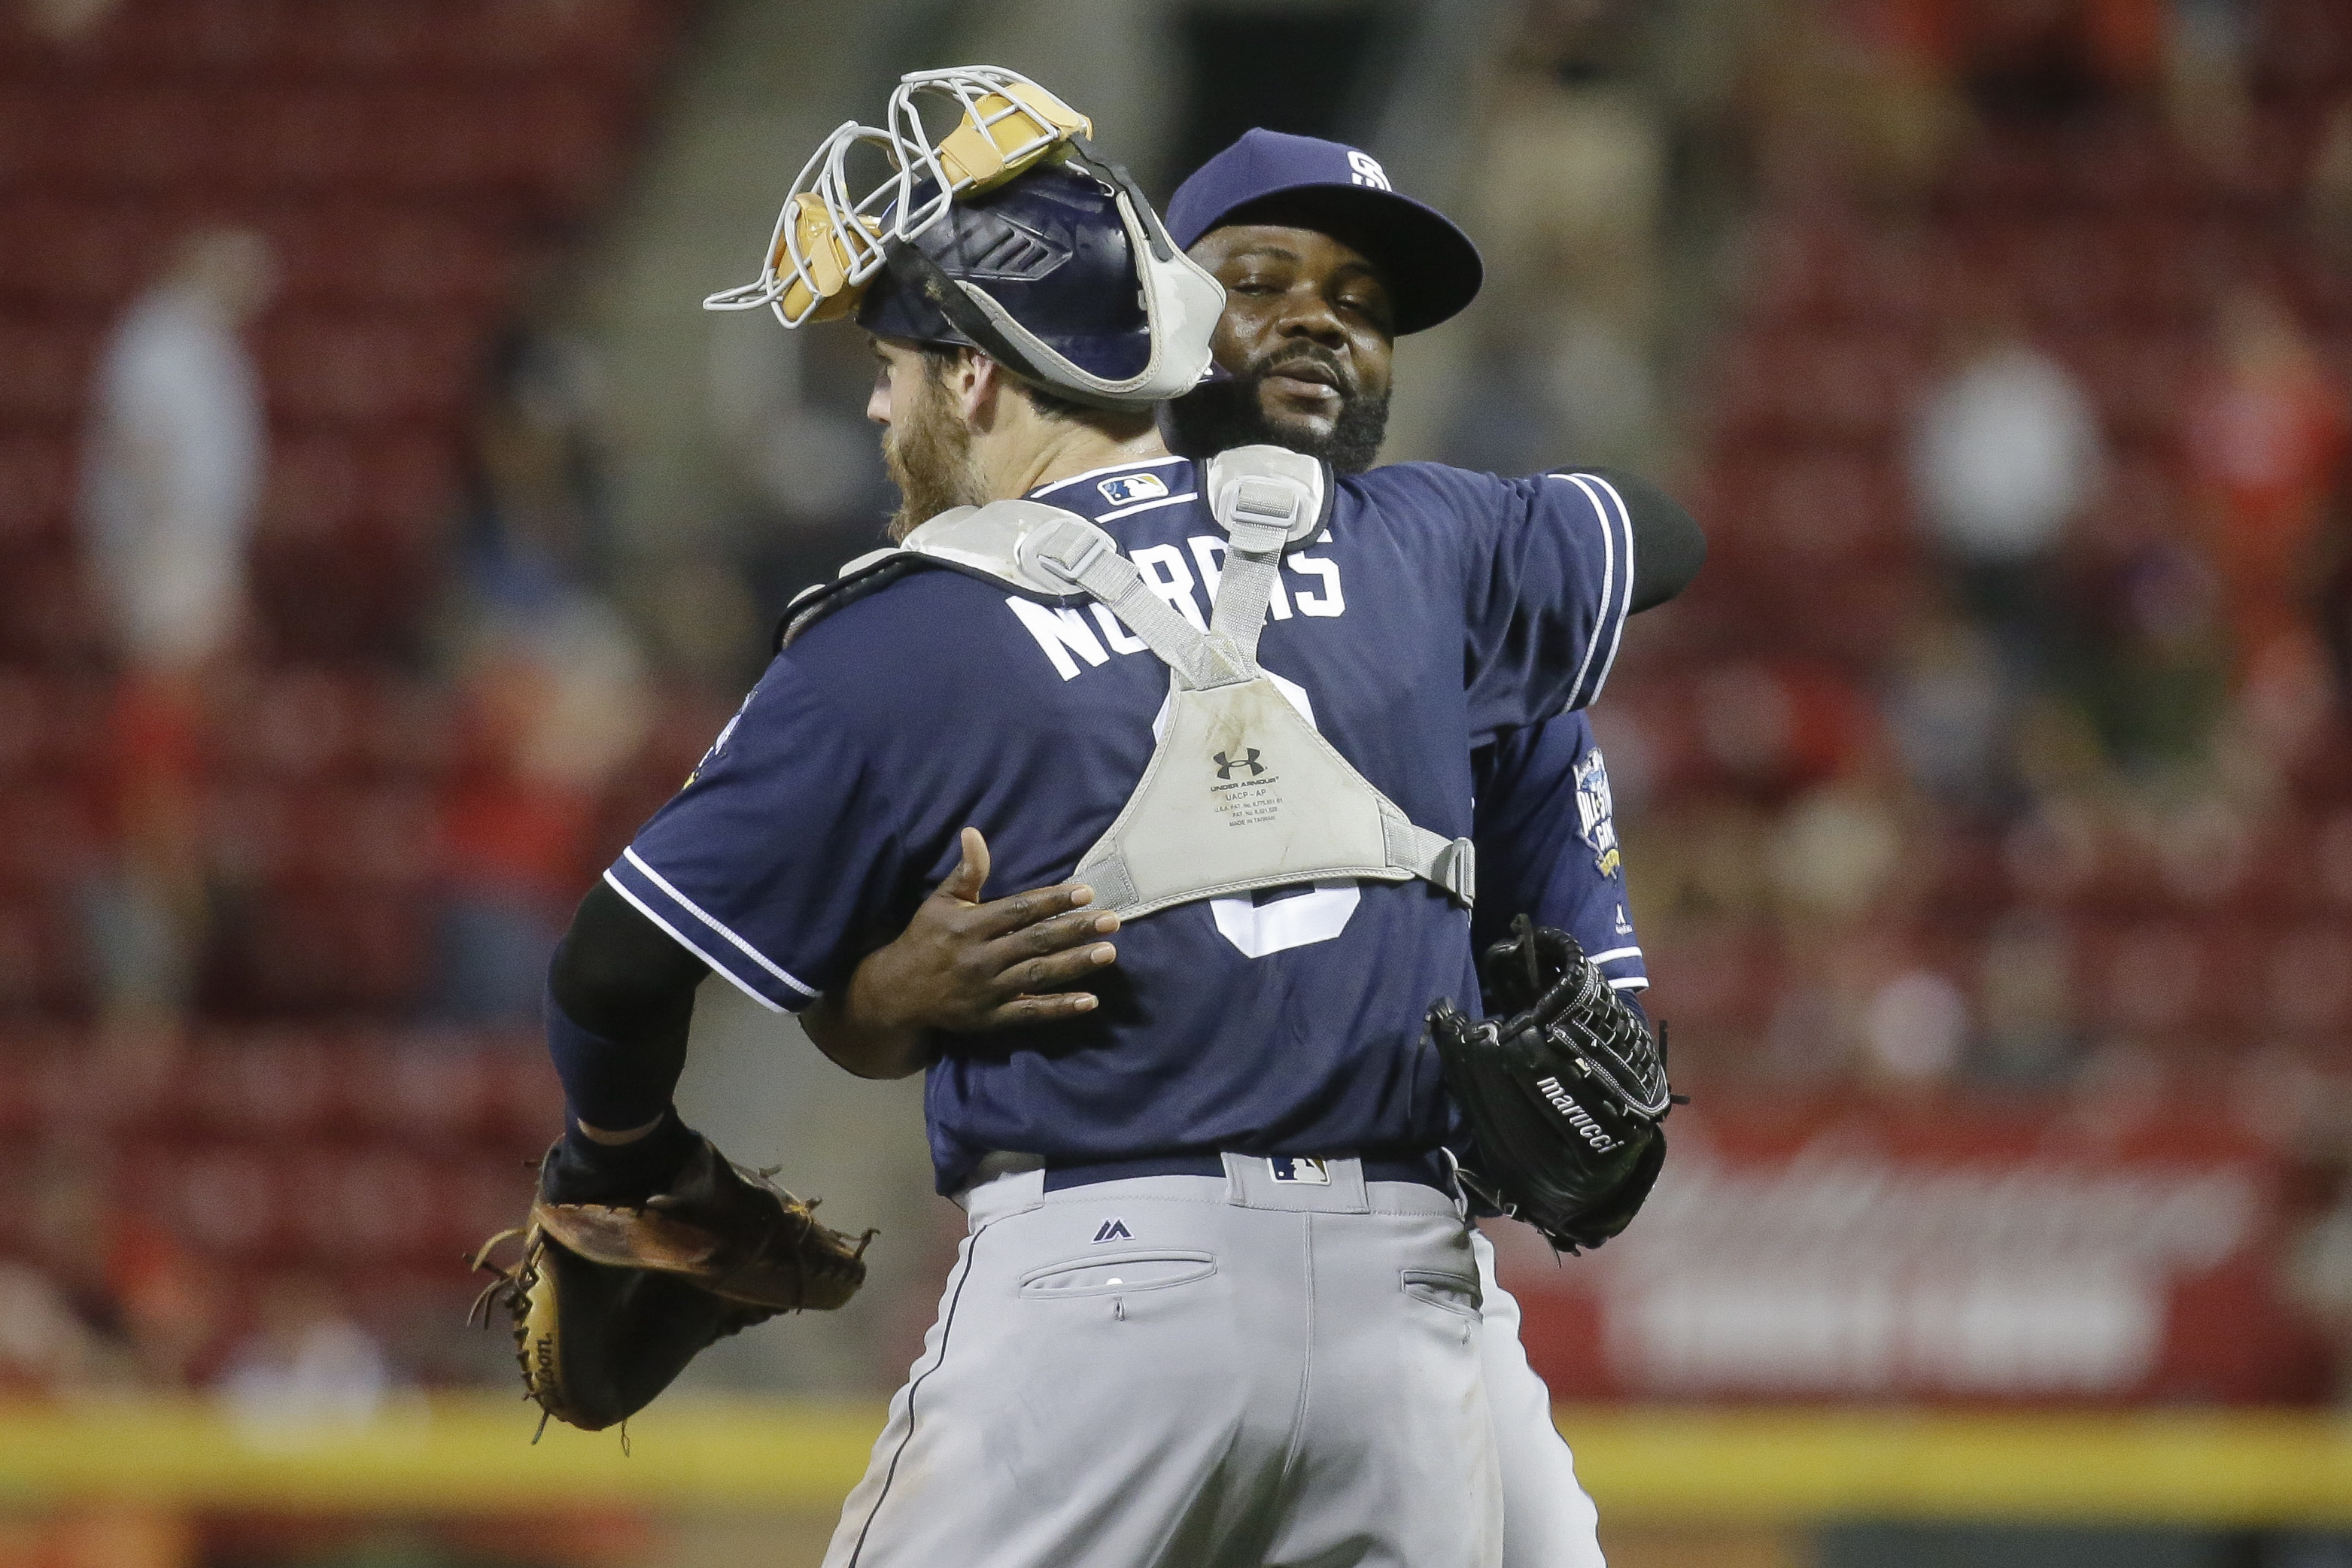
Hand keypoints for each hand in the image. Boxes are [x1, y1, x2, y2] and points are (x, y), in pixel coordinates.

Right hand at [802, 829, 1119, 1078]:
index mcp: (970, 926)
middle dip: (1075, 930)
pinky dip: (1060, 1008)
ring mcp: (988, 990)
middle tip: (1112, 920)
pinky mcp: (992, 1018)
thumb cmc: (926, 939)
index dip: (1053, 900)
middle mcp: (982, 957)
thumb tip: (974, 832)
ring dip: (1075, 964)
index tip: (1085, 891)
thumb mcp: (941, 902)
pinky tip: (1089, 1001)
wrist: (899, 992)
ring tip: (1108, 952)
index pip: (1019, 910)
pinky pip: (1030, 1013)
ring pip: (1038, 975)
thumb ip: (966, 872)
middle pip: (1035, 941)